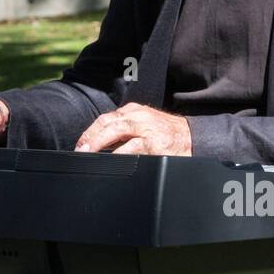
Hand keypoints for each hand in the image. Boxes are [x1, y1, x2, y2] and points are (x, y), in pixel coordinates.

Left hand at [74, 103, 191, 155]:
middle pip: (108, 123)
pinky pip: (131, 150)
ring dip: (99, 144)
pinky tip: (110, 162)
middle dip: (91, 137)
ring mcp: (146, 129)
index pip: (106, 118)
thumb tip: (99, 146)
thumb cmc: (166, 134)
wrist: (193, 138)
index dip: (90, 132)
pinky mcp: (154, 144)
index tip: (80, 144)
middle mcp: (139, 117)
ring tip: (88, 155)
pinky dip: (118, 156)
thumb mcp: (144, 124)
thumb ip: (124, 130)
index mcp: (134, 111)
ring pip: (116, 131)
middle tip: (80, 150)